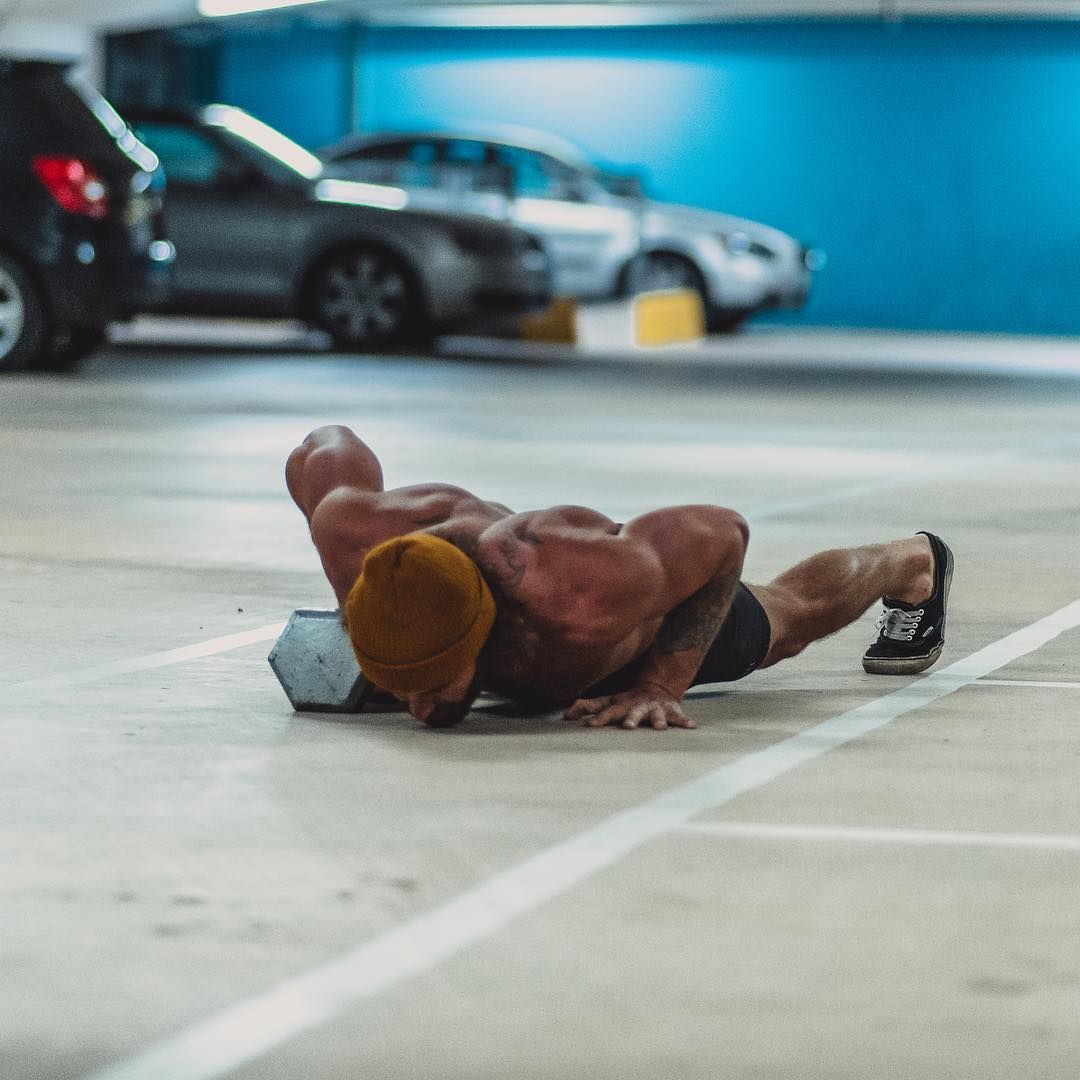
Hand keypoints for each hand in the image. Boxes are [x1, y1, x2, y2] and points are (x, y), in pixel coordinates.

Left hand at [564, 684, 695, 730]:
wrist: (657, 687)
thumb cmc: (626, 700)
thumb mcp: (608, 701)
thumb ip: (588, 707)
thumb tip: (564, 715)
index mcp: (621, 705)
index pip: (607, 711)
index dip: (599, 718)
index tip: (590, 726)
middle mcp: (637, 706)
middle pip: (631, 713)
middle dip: (630, 719)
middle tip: (627, 727)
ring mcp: (654, 709)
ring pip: (655, 715)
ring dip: (657, 720)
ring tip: (659, 728)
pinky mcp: (671, 711)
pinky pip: (679, 717)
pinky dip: (685, 722)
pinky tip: (692, 727)